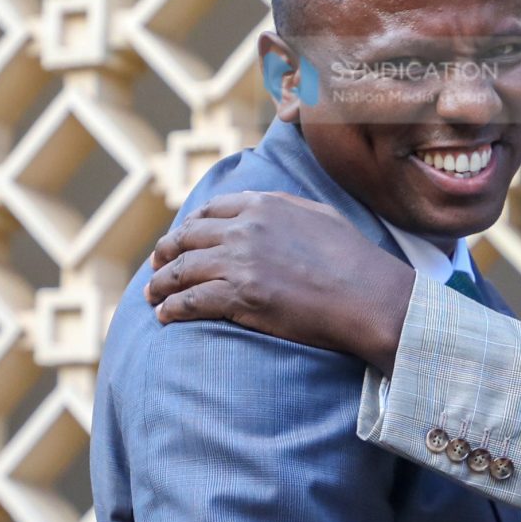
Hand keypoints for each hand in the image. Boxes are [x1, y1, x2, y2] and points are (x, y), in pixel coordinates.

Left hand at [146, 191, 415, 370]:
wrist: (369, 296)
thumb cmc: (354, 259)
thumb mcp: (319, 214)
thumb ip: (283, 207)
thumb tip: (263, 206)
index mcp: (262, 205)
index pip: (209, 211)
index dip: (188, 226)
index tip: (181, 239)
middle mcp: (244, 230)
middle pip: (186, 238)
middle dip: (165, 253)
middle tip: (156, 267)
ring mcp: (239, 263)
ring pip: (181, 270)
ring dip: (160, 283)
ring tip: (151, 295)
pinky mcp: (239, 297)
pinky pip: (190, 301)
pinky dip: (171, 308)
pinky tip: (164, 315)